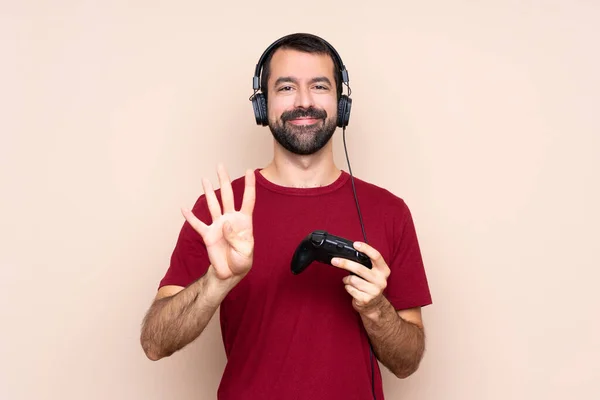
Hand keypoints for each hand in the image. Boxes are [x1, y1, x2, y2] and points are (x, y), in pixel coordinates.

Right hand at [181, 164, 255, 280]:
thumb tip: (225, 224)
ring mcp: (218, 226)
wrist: (230, 273)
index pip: (248, 200)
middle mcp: (230, 220)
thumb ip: (236, 237)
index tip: (250, 170)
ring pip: (213, 205)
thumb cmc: (241, 261)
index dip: (249, 186)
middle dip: (224, 181)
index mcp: (244, 222)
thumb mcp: (245, 252)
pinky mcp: (208, 235)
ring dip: (209, 192)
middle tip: (220, 166)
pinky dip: (190, 217)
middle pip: (227, 196)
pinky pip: (197, 224)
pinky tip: (184, 208)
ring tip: (204, 179)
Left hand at [331, 242, 390, 316]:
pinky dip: (347, 287)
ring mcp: (374, 291)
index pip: (376, 256)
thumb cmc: (370, 285)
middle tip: (334, 261)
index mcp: (384, 271)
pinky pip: (350, 289)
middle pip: (359, 268)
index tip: (355, 244)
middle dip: (344, 263)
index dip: (366, 249)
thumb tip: (349, 253)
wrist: (374, 305)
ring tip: (348, 280)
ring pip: (352, 280)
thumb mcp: (373, 273)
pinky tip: (351, 288)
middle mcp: (381, 280)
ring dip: (346, 279)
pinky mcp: (366, 299)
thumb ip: (366, 264)